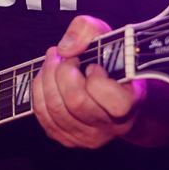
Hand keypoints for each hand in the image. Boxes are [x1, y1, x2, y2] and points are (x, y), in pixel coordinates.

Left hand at [31, 14, 144, 148]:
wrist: (118, 92)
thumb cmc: (114, 62)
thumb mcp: (107, 35)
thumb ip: (88, 30)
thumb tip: (64, 49)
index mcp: (129, 103)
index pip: (108, 96)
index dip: (95, 76)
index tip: (94, 65)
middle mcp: (111, 126)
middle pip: (75, 101)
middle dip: (62, 71)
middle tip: (63, 55)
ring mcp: (89, 137)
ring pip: (56, 109)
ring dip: (47, 78)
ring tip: (53, 60)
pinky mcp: (68, 139)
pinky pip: (43, 116)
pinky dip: (39, 91)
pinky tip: (46, 77)